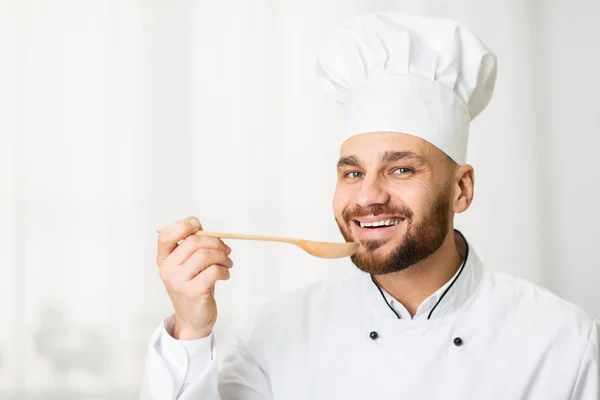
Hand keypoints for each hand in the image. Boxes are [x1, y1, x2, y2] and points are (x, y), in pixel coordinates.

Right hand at [156, 216, 232, 339]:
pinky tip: (225, 275)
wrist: (193, 319)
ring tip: (227, 263)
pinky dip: (224, 270)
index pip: (165, 235)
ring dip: (223, 256)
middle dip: (215, 242)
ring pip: (205, 255)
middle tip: (226, 250)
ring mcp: (178, 281)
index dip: (182, 225)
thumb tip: (198, 224)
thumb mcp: (188, 265)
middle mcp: (167, 269)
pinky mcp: (193, 292)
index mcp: (164, 259)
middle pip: (193, 242)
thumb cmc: (194, 286)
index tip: (198, 225)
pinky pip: (214, 271)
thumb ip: (192, 245)